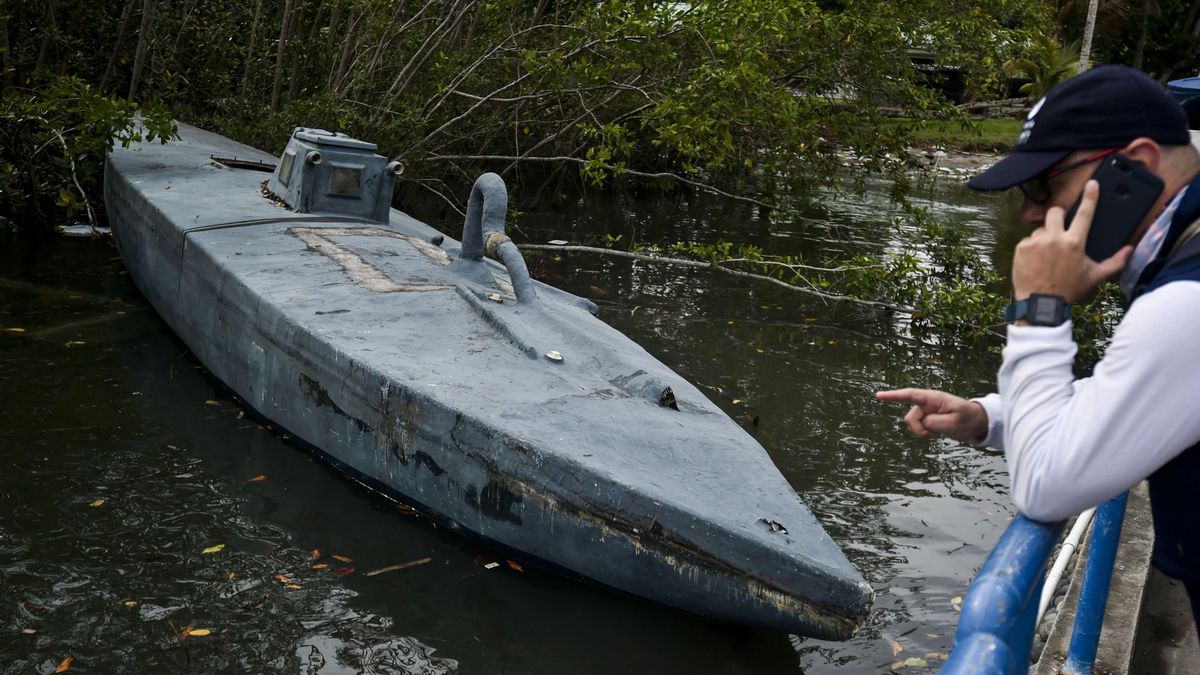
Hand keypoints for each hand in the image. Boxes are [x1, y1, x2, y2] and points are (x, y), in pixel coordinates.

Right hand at [875, 388, 987, 441]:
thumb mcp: (955, 422)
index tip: (878, 396)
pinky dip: (926, 434)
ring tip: (939, 432)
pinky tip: (937, 432)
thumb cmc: (969, 419)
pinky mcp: (927, 419)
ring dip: (923, 432)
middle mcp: (927, 404)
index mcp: (933, 399)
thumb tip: (922, 423)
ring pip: (913, 425)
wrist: (977, 422)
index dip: (893, 396)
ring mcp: (926, 412)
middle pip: (910, 418)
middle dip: (918, 429)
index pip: (910, 395)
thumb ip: (935, 422)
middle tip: (933, 434)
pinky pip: (918, 429)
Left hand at [1012, 180, 1132, 302]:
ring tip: (1047, 257)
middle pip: (1055, 212)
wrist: (1041, 304)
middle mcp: (1055, 238)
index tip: (1091, 184)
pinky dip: (1031, 248)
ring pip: (1041, 229)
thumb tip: (1130, 250)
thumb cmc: (1069, 290)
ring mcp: (1036, 242)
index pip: (1085, 213)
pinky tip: (1036, 262)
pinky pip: (1028, 240)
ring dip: (1044, 237)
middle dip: (1058, 217)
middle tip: (1059, 230)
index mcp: (1075, 242)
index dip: (1090, 197)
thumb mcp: (1094, 276)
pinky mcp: (1021, 248)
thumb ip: (1115, 262)